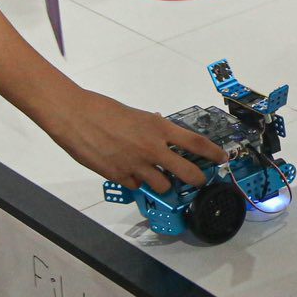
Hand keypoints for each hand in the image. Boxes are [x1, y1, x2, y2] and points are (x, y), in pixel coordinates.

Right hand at [39, 87, 226, 192]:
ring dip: (163, 183)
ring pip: (164, 186)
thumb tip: (162, 135)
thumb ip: (152, 128)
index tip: (222, 158)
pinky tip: (130, 173)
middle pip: (188, 172)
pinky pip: (137, 186)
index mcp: (158, 128)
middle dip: (197, 180)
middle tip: (198, 181)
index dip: (214, 153)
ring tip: (157, 177)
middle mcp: (152, 148)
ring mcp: (136, 165)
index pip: (196, 143)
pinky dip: (137, 183)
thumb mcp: (136, 115)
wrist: (74, 116)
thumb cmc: (102, 110)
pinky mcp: (119, 176)